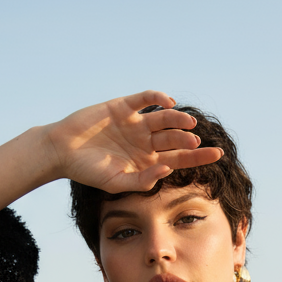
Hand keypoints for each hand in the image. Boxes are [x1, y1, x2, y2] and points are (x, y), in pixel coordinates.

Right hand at [46, 90, 223, 192]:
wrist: (63, 151)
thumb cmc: (89, 172)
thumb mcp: (117, 183)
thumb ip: (142, 180)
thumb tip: (167, 169)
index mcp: (147, 161)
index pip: (179, 158)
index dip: (199, 157)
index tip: (218, 155)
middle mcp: (145, 141)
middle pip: (176, 138)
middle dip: (189, 140)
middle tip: (198, 143)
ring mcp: (135, 123)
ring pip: (164, 119)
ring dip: (178, 120)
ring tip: (189, 123)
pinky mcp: (123, 107)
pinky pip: (145, 99)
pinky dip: (157, 98)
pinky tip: (169, 102)